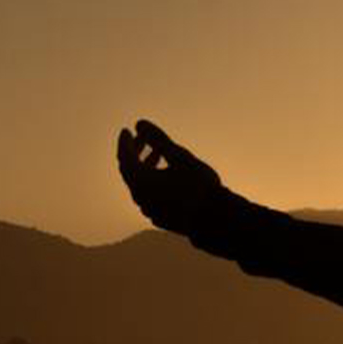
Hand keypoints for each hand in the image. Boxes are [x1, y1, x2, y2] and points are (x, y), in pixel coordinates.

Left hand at [117, 119, 227, 236]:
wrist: (218, 220)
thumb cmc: (200, 186)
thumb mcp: (181, 157)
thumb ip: (159, 140)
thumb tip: (139, 123)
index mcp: (141, 182)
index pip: (125, 158)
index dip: (125, 142)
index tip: (128, 130)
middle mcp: (140, 198)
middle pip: (131, 171)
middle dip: (135, 152)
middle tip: (143, 139)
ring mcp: (149, 210)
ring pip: (141, 184)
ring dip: (146, 167)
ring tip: (160, 155)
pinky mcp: (160, 218)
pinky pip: (149, 196)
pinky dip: (153, 182)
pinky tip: (168, 177)